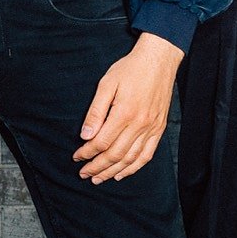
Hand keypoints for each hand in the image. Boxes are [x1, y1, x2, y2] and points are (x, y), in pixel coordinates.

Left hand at [73, 33, 183, 183]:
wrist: (159, 59)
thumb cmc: (131, 68)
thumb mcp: (107, 83)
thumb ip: (96, 110)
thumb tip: (85, 135)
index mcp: (124, 112)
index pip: (101, 142)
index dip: (87, 153)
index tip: (77, 156)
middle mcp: (140, 123)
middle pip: (115, 155)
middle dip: (96, 167)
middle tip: (83, 173)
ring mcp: (151, 127)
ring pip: (130, 159)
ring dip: (113, 172)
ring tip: (99, 178)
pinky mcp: (159, 128)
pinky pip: (147, 155)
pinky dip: (134, 167)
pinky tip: (122, 173)